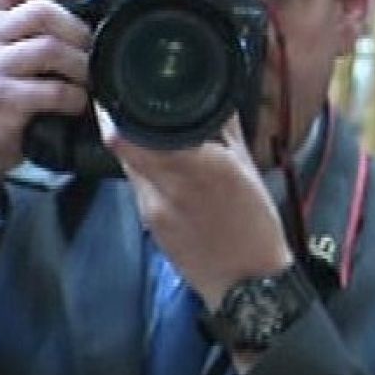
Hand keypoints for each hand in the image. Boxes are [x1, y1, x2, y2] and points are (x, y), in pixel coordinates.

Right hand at [0, 0, 90, 213]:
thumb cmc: (10, 101)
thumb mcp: (21, 60)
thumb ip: (46, 35)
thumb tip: (103, 18)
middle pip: (44, 11)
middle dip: (80, 33)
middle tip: (94, 56)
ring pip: (50, 48)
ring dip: (81, 68)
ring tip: (88, 84)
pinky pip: (52, 89)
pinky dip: (73, 99)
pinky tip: (74, 106)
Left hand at [102, 110, 293, 309]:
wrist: (246, 282)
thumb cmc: (255, 225)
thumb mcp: (247, 167)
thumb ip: (225, 129)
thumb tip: (216, 98)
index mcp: (194, 165)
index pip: (129, 131)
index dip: (119, 110)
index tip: (121, 93)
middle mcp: (164, 186)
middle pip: (122, 145)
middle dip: (124, 124)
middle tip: (132, 107)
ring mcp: (151, 208)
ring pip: (127, 164)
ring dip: (134, 147)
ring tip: (152, 137)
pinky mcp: (148, 223)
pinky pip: (137, 186)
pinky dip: (144, 172)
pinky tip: (163, 171)